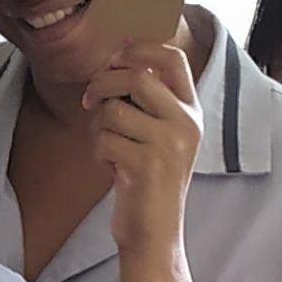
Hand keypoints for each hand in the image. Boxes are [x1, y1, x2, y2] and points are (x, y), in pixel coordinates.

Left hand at [85, 40, 200, 256]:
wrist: (155, 232)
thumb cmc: (148, 180)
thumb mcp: (160, 135)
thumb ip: (147, 101)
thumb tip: (115, 58)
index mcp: (191, 111)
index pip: (173, 58)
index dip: (139, 48)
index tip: (114, 58)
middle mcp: (186, 123)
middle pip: (136, 75)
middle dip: (102, 83)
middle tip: (90, 101)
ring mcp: (168, 143)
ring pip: (113, 109)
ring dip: (97, 127)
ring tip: (107, 147)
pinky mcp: (146, 164)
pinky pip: (104, 139)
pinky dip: (98, 152)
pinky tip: (111, 168)